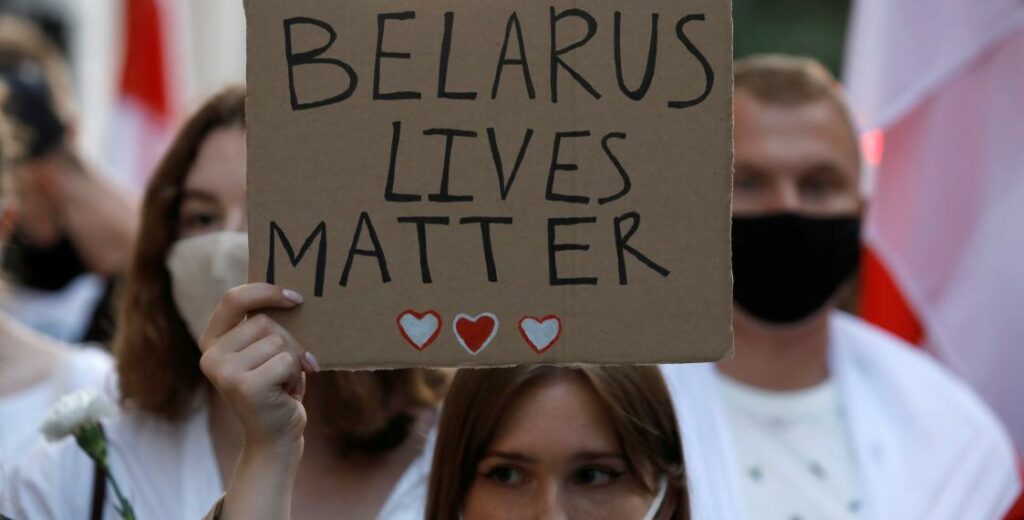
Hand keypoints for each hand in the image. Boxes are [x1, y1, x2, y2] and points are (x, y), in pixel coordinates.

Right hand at [199, 283, 318, 452]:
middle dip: (290, 342)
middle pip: (266, 322)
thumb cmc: (277, 387)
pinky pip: (286, 361)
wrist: (276, 436)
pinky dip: (295, 376)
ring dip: (293, 362)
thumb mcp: (266, 351)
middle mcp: (211, 355)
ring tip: (283, 383)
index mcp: (212, 340)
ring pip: (279, 341)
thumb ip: (267, 326)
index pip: (234, 299)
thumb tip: (292, 293)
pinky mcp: (245, 386)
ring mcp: (224, 371)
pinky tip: (285, 393)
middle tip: (288, 369)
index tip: (296, 298)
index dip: (266, 291)